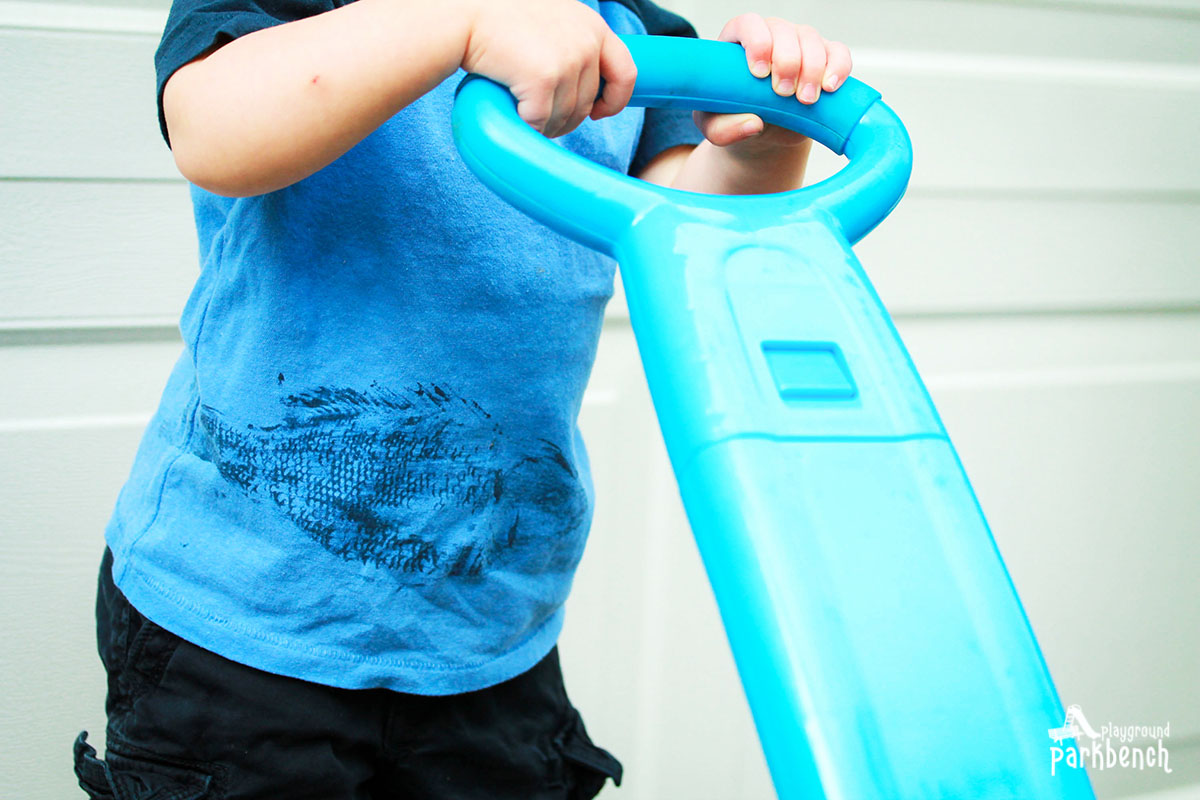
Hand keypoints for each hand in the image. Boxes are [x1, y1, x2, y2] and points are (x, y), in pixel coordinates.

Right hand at [461, 0, 636, 137]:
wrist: (465, 14)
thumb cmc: (499, 17)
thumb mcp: (551, 18)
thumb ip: (573, 39)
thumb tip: (585, 81)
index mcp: (593, 26)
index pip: (626, 72)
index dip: (614, 100)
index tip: (598, 112)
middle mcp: (586, 42)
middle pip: (587, 103)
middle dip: (566, 118)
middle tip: (541, 115)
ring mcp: (568, 61)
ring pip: (565, 117)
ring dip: (546, 125)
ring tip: (525, 114)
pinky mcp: (544, 79)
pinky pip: (541, 121)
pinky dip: (527, 125)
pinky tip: (514, 115)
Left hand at [695, 14, 852, 157]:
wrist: (763, 130)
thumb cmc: (734, 118)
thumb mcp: (716, 128)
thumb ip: (724, 129)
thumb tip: (753, 124)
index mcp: (739, 40)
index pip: (749, 24)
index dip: (757, 42)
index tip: (759, 73)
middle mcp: (771, 34)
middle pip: (784, 31)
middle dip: (787, 61)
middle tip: (783, 92)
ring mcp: (800, 43)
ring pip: (811, 40)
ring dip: (811, 69)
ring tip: (804, 100)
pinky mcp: (824, 58)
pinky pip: (838, 52)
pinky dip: (838, 67)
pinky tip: (830, 87)